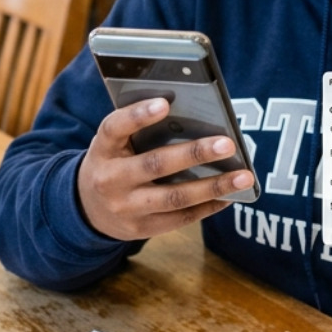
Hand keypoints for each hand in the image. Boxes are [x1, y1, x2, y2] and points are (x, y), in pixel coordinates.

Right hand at [76, 96, 254, 240]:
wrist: (87, 210)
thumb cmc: (113, 163)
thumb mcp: (114, 145)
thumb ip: (139, 131)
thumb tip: (193, 118)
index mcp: (102, 150)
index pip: (114, 128)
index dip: (138, 115)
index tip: (165, 103)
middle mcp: (111, 180)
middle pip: (155, 165)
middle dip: (194, 154)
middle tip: (227, 144)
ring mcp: (127, 208)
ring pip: (175, 197)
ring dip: (213, 186)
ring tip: (244, 176)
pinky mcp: (142, 229)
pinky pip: (181, 218)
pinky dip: (209, 206)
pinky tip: (230, 195)